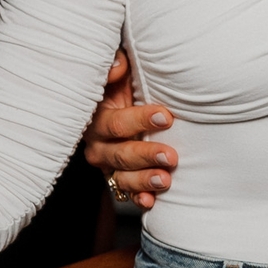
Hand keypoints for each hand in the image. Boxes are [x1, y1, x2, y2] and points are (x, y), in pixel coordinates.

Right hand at [83, 49, 177, 209]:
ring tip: (165, 179)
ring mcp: (108, 162)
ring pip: (121, 176)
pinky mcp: (119, 176)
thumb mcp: (120, 69)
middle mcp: (98, 142)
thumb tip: (118, 66)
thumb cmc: (126, 82)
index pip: (116, 123)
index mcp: (96, 116)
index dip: (139, 120)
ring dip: (143, 180)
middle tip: (171, 156)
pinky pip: (125, 192)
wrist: (130, 99)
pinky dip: (138, 197)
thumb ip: (115, 65)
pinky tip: (151, 201)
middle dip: (145, 155)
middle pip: (119, 154)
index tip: (165, 117)